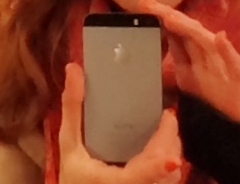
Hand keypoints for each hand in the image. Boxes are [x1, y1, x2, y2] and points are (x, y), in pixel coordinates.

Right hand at [57, 63, 182, 183]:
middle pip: (166, 169)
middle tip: (164, 117)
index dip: (162, 160)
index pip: (145, 173)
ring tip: (163, 131)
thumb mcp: (68, 145)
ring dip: (170, 152)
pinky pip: (166, 182)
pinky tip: (160, 151)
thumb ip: (73, 109)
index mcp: (117, 181)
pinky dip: (168, 166)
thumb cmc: (73, 178)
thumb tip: (73, 68)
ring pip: (171, 178)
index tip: (170, 135)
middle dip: (169, 140)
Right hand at [134, 0, 239, 122]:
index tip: (163, 14)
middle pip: (179, 24)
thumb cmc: (239, 93)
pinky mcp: (184, 68)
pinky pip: (173, 47)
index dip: (177, 21)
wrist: (233, 117)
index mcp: (212, 44)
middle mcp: (201, 45)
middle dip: (162, 11)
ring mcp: (192, 56)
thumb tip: (219, 33)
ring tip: (143, 4)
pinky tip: (153, 25)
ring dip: (160, 17)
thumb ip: (229, 54)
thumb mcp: (238, 73)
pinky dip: (163, 35)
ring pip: (174, 32)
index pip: (192, 28)